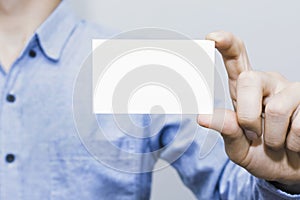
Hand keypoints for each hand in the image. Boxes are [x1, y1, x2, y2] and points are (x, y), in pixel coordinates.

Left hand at [197, 31, 299, 192]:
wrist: (291, 170)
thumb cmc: (263, 155)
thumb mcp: (239, 148)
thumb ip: (226, 130)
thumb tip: (202, 117)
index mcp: (245, 90)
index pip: (236, 59)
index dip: (226, 45)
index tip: (211, 37)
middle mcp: (269, 83)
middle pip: (249, 80)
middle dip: (248, 117)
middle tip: (255, 136)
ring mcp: (293, 91)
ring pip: (277, 109)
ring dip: (275, 138)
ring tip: (279, 142)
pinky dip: (295, 143)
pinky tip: (295, 142)